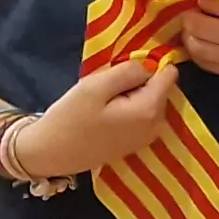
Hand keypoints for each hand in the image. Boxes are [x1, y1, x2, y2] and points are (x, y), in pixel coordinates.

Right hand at [15, 58, 182, 178]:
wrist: (50, 155)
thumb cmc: (70, 118)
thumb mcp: (96, 86)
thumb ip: (129, 71)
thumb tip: (153, 62)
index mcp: (150, 109)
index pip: (169, 74)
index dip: (149, 64)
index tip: (125, 67)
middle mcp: (157, 125)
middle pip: (160, 87)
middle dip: (138, 81)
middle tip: (107, 85)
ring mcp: (149, 137)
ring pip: (151, 100)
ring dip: (132, 94)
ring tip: (104, 100)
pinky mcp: (137, 143)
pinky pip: (142, 114)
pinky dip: (129, 108)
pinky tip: (106, 113)